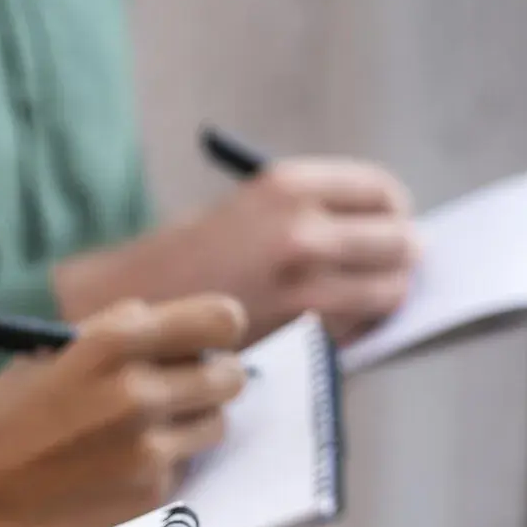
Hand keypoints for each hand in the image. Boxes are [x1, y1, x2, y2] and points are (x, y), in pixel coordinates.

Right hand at [0, 296, 247, 526]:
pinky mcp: (148, 493)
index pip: (221, 320)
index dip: (219, 330)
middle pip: (230, 375)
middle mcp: (139, 392)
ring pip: (215, 425)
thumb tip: (193, 333)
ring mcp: (148, 448)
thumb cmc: (8, 416)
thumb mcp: (56, 351)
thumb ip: (124, 334)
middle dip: (212, 378)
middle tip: (189, 385)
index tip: (209, 340)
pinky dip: (161, 463)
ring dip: (191, 423)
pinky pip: (183, 466)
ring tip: (143, 428)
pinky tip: (115, 466)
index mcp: (113, 342)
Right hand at [55, 159, 417, 342]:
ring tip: (359, 303)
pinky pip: (354, 336)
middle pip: (399, 244)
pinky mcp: (297, 339)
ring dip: (382, 301)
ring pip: (385, 297)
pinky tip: (322, 331)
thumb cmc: (182, 262)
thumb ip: (309, 215)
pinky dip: (351, 334)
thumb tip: (385, 236)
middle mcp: (302, 233)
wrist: (125, 310)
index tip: (393, 226)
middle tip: (394, 269)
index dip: (395, 212)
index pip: (383, 192)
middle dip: (402, 258)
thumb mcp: (244, 210)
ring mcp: (303, 290)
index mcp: (287, 186)